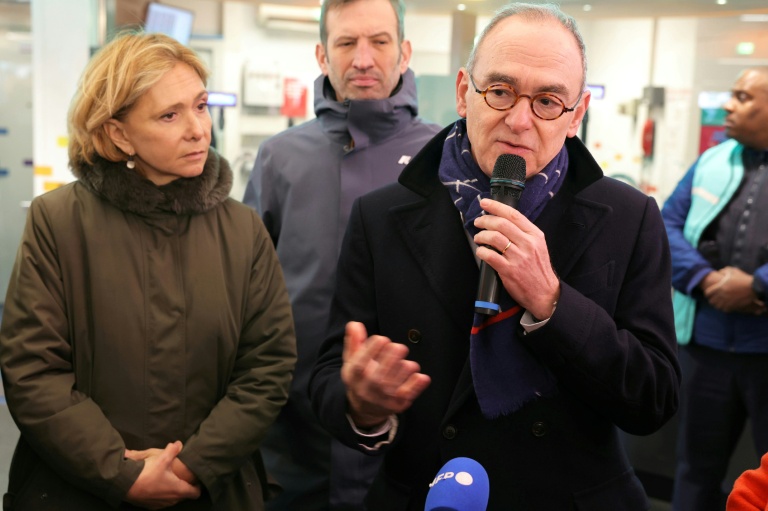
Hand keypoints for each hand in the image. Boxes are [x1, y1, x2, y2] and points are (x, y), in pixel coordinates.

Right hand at [125, 441, 200, 508]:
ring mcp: (160, 505)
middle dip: (185, 487)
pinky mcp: (150, 506)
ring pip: (172, 500)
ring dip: (173, 491)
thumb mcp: (162, 459)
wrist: (126, 485)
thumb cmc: (147, 473)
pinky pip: (161, 502)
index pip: (195, 493)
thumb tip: (179, 443)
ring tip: (170, 480)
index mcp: (178, 490)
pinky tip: (158, 486)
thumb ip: (173, 450)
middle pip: (184, 496)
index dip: (198, 487)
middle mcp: (171, 500)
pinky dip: (162, 495)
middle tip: (183, 477)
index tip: (197, 481)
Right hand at [341, 321, 430, 427]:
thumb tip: (354, 325)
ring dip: (407, 364)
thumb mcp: (351, 361)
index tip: (382, 340)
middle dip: (395, 350)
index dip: (376, 344)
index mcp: (355, 374)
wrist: (365, 410)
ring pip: (406, 368)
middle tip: (397, 349)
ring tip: (401, 367)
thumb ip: (353, 341)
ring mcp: (385, 396)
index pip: (364, 359)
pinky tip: (418, 376)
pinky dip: (418, 380)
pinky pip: (414, 387)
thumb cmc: (360, 378)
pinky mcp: (399, 403)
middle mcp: (369, 386)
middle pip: (389, 360)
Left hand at [473, 198, 559, 318]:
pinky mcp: (509, 270)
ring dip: (481, 235)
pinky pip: (490, 255)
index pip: (513, 214)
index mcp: (535, 235)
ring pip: (494, 238)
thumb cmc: (538, 269)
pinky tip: (481, 251)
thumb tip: (502, 221)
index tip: (485, 203)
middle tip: (478, 222)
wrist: (545, 294)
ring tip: (478, 238)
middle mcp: (527, 244)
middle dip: (485, 220)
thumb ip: (523, 233)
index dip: (496, 206)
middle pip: (501, 224)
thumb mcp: (537, 246)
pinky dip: (481, 251)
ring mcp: (518, 257)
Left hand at [704, 266, 765, 313]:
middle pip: (711, 301)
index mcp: (719, 287)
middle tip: (714, 298)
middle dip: (712, 299)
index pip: (707, 293)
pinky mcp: (733, 307)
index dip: (707, 293)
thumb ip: (723, 271)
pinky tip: (726, 305)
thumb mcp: (732, 271)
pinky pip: (724, 309)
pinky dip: (724, 308)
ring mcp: (727, 302)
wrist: (754, 287)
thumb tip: (718, 273)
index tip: (709, 293)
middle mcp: (721, 296)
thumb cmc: (743, 279)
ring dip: (717, 304)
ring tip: (719, 302)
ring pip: (717, 306)